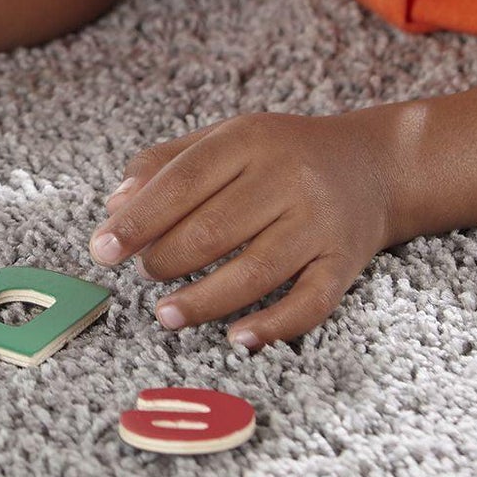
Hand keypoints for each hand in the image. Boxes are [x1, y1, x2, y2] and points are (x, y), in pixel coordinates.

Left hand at [86, 109, 400, 348]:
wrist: (374, 165)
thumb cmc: (282, 154)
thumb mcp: (227, 138)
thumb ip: (167, 163)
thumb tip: (114, 206)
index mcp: (251, 140)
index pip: (184, 182)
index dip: (139, 219)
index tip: (102, 249)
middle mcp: (288, 178)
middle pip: (214, 229)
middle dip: (166, 259)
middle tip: (143, 274)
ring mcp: (319, 223)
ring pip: (254, 272)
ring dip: (203, 301)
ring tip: (165, 315)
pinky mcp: (344, 263)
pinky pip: (310, 303)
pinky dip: (273, 326)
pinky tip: (238, 338)